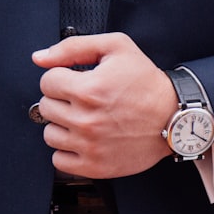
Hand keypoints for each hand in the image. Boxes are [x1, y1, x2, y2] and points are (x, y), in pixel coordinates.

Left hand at [32, 32, 177, 177]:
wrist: (175, 117)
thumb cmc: (148, 83)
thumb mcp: (117, 48)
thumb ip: (73, 47)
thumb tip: (39, 58)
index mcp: (89, 90)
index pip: (47, 82)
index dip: (62, 78)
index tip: (78, 81)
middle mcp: (87, 120)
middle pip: (46, 108)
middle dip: (62, 100)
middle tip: (84, 101)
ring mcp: (90, 146)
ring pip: (50, 135)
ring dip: (63, 126)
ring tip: (85, 120)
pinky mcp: (95, 166)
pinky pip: (59, 161)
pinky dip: (68, 151)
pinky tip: (85, 140)